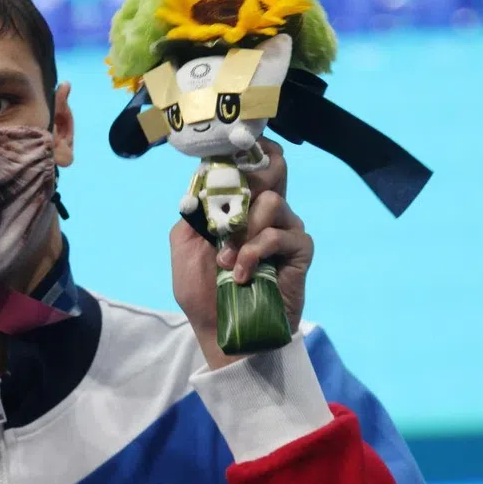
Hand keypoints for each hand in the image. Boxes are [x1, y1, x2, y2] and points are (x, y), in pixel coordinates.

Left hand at [170, 137, 313, 369]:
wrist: (225, 332)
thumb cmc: (202, 294)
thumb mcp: (183, 250)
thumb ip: (192, 215)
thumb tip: (200, 187)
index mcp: (237, 208)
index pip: (250, 168)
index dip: (245, 155)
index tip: (231, 151)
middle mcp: (263, 214)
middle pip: (271, 171)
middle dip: (247, 185)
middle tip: (228, 212)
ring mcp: (283, 230)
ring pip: (273, 202)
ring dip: (243, 231)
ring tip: (226, 261)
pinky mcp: (299, 251)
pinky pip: (281, 234)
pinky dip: (255, 251)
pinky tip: (242, 273)